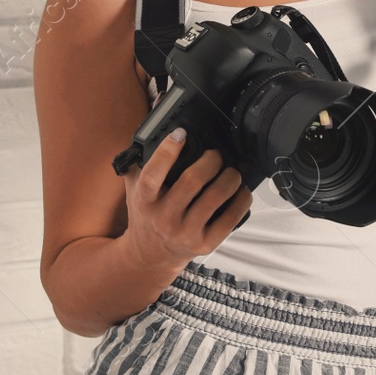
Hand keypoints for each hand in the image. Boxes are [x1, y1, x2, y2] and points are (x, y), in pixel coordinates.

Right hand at [123, 127, 251, 271]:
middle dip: (211, 160)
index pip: (153, 174)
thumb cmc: (146, 214)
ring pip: (216, 196)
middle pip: (193, 180)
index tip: (181, 134)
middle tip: (216, 156)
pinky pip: (231, 217)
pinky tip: (240, 190)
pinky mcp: (205, 244)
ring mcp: (185, 233)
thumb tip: (157, 119)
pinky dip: (241, 198)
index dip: (167, 151)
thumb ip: (140, 158)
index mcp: (144, 200)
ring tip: (231, 171)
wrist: (150, 256)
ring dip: (230, 176)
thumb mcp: (134, 187)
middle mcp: (164, 218)